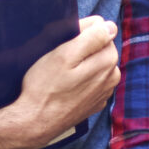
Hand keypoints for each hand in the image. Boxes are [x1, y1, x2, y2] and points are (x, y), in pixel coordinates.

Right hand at [0, 18, 118, 148]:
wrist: (36, 122)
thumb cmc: (45, 86)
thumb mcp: (64, 54)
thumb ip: (92, 38)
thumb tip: (110, 26)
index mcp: (108, 62)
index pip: (103, 31)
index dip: (83, 33)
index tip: (66, 43)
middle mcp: (112, 77)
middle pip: (101, 49)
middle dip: (84, 49)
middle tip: (61, 58)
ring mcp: (104, 92)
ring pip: (97, 65)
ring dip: (83, 64)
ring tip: (62, 73)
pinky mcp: (95, 103)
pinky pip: (92, 82)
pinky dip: (82, 80)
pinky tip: (66, 86)